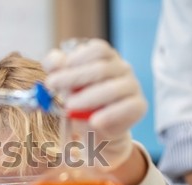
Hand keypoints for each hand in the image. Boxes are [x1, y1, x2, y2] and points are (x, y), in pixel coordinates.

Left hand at [43, 38, 146, 169]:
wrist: (96, 128)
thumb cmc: (80, 100)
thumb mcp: (65, 84)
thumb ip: (57, 68)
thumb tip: (54, 61)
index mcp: (106, 58)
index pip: (98, 50)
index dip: (77, 58)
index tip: (57, 70)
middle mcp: (122, 68)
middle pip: (101, 68)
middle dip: (73, 77)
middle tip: (52, 85)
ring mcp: (132, 86)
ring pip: (113, 88)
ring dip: (88, 97)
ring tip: (70, 106)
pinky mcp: (139, 106)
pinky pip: (127, 107)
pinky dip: (109, 114)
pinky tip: (94, 121)